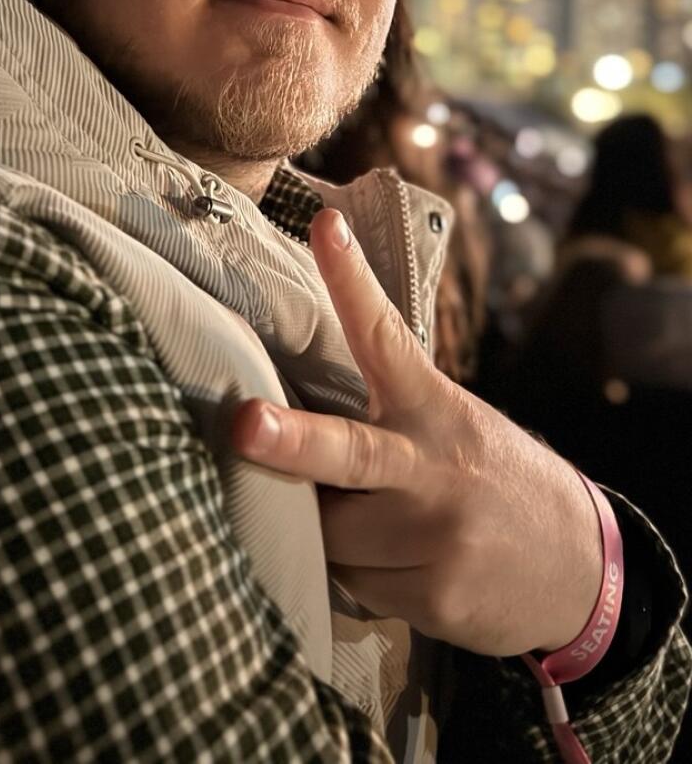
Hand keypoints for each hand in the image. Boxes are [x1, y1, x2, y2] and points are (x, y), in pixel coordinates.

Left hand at [231, 208, 601, 656]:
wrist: (578, 566)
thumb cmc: (488, 477)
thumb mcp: (451, 424)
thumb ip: (386, 411)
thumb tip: (283, 400)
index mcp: (435, 409)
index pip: (385, 337)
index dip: (351, 281)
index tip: (323, 227)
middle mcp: (433, 468)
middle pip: (349, 452)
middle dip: (291, 442)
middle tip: (245, 424)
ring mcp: (434, 536)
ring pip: (332, 535)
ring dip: (333, 530)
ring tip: (379, 523)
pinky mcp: (433, 595)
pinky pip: (353, 584)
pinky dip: (360, 573)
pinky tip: (402, 565)